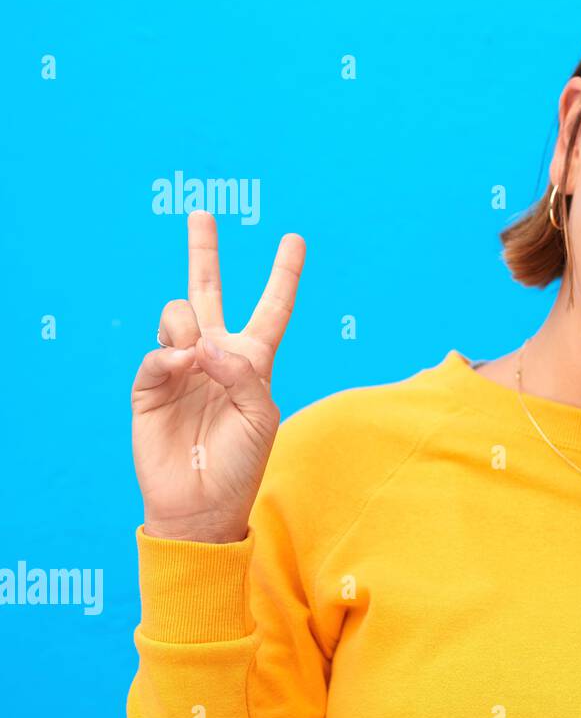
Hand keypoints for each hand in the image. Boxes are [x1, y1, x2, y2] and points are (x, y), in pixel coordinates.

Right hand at [130, 210, 305, 543]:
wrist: (202, 503)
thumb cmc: (242, 462)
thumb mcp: (262, 415)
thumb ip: (242, 373)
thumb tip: (201, 343)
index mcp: (253, 362)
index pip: (271, 310)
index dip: (283, 276)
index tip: (293, 239)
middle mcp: (216, 356)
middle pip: (210, 293)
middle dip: (204, 253)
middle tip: (202, 214)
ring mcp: (181, 367)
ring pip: (180, 315)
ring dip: (189, 327)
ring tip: (195, 359)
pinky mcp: (150, 385)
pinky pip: (157, 353)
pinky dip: (169, 357)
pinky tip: (179, 368)